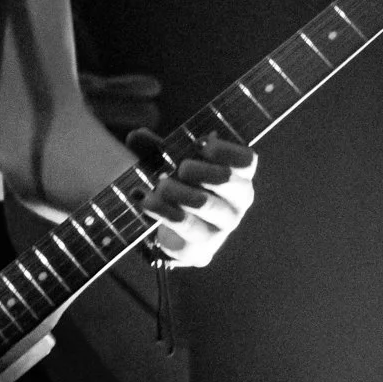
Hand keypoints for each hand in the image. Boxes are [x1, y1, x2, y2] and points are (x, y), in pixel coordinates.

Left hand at [125, 129, 256, 267]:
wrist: (179, 235)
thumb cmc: (183, 189)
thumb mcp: (172, 164)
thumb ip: (158, 149)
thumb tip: (136, 136)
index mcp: (240, 176)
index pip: (246, 159)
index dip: (222, 150)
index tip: (199, 145)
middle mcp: (238, 201)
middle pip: (225, 178)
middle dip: (195, 169)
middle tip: (178, 170)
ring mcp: (223, 226)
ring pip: (202, 202)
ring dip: (174, 190)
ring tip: (158, 186)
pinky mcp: (204, 245)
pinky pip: (184, 225)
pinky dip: (161, 210)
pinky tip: (148, 202)